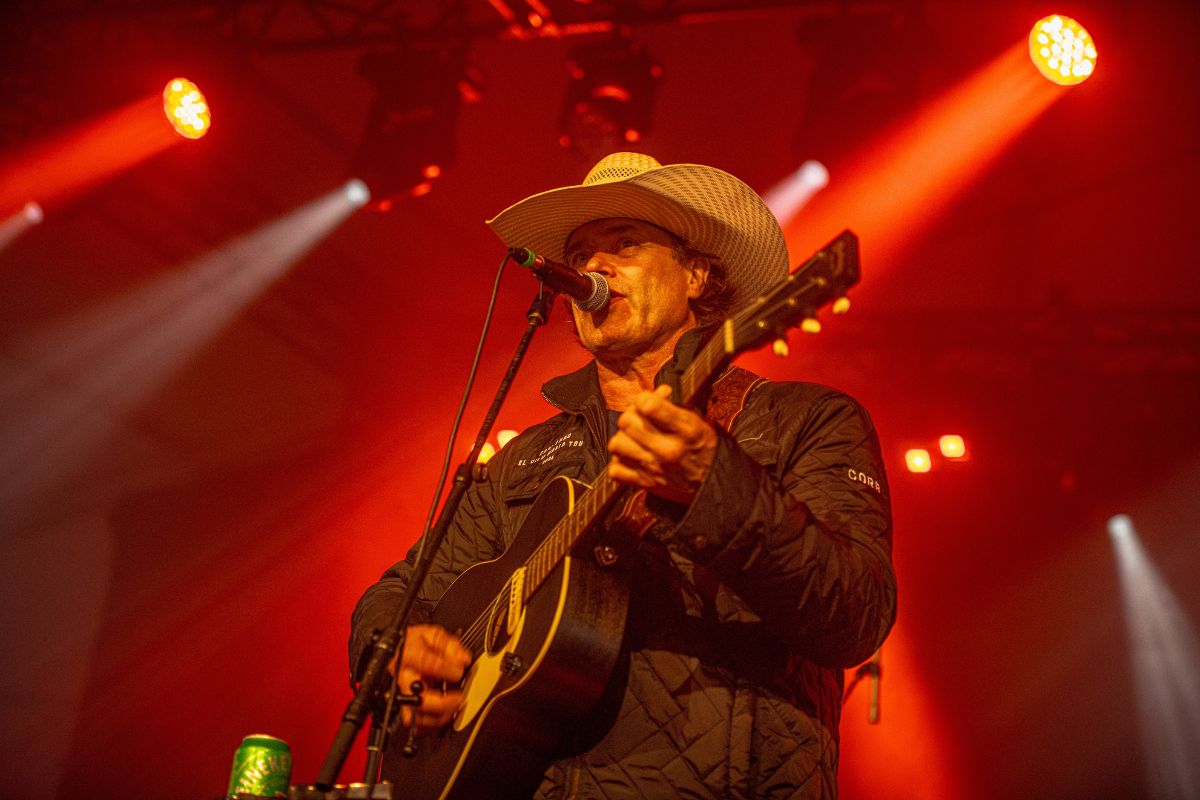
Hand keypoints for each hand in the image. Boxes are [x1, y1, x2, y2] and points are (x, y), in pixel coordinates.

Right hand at [396, 624, 471, 728]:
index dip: (446, 669)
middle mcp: (403, 677)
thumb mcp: (432, 634)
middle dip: (442, 702)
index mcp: (409, 655)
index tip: (459, 671)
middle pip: (417, 698)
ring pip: (416, 715)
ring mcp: (404, 694)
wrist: (398, 651)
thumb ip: (449, 645)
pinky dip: (431, 723)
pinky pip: (416, 723)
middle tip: (458, 698)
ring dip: (438, 715)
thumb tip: (462, 658)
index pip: (426, 663)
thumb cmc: (415, 644)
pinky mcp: (406, 706)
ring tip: (453, 707)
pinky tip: (444, 714)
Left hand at [607, 384, 716, 504]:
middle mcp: (667, 449)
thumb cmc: (704, 448)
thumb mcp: (699, 421)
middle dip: (631, 417)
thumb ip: (676, 405)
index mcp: (685, 430)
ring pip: (616, 444)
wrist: (713, 483)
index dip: (644, 399)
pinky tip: (631, 458)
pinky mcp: (645, 483)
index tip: (648, 402)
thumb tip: (659, 391)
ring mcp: (654, 468)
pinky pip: (615, 471)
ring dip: (623, 440)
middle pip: (626, 422)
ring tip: (634, 440)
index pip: (648, 405)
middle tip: (640, 420)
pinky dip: (619, 464)